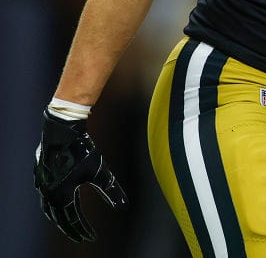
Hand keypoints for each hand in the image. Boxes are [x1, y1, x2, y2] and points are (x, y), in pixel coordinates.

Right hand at [34, 109, 127, 241]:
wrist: (63, 130)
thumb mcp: (101, 171)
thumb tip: (123, 206)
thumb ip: (111, 190)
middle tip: (81, 236)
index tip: (92, 237)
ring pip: (48, 209)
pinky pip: (44, 197)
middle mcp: (48, 193)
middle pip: (58, 219)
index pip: (73, 220)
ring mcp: (42, 184)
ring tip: (68, 224)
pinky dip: (51, 206)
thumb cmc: (83, 150)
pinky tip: (57, 203)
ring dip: (59, 219)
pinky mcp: (40, 175)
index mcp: (62, 195)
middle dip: (70, 229)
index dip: (83, 230)